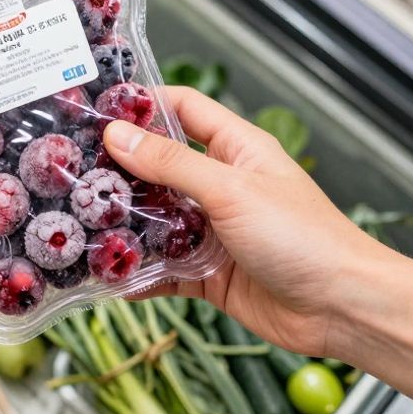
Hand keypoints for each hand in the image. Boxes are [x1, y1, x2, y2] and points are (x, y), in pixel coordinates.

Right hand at [104, 86, 386, 357]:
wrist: (342, 308)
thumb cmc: (303, 237)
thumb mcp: (231, 190)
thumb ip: (173, 164)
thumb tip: (119, 135)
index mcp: (237, 149)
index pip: (184, 110)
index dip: (143, 104)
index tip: (98, 108)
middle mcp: (223, 186)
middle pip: (161, 167)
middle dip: (120, 170)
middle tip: (70, 171)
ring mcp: (215, 231)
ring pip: (157, 220)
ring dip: (124, 224)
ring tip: (77, 223)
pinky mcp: (209, 274)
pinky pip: (164, 268)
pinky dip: (138, 273)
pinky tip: (106, 276)